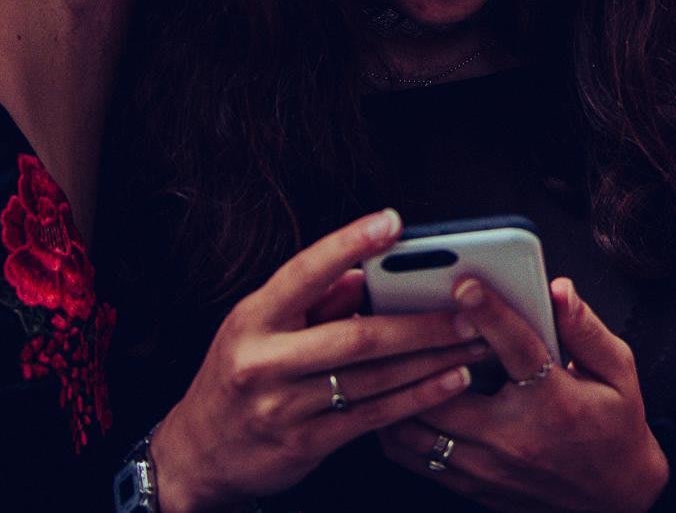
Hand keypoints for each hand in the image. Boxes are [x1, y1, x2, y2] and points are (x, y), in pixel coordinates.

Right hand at [150, 210, 488, 512]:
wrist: (198, 454)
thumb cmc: (240, 375)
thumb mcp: (259, 328)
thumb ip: (314, 300)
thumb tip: (364, 273)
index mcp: (253, 319)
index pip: (304, 273)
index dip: (348, 244)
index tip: (392, 221)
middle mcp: (264, 361)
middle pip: (357, 336)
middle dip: (421, 321)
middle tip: (470, 307)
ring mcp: (283, 407)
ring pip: (373, 378)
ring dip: (433, 358)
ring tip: (477, 341)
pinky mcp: (304, 443)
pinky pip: (373, 416)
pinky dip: (419, 396)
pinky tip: (453, 379)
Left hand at [380, 276, 670, 512]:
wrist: (615, 501)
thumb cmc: (617, 429)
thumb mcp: (618, 373)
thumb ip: (586, 329)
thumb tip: (559, 290)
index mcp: (554, 402)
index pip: (516, 349)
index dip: (490, 313)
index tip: (465, 284)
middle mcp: (514, 437)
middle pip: (445, 391)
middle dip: (423, 352)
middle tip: (407, 317)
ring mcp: (486, 467)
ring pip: (417, 428)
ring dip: (403, 389)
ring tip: (394, 355)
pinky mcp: (470, 486)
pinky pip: (414, 457)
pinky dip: (398, 425)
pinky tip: (399, 397)